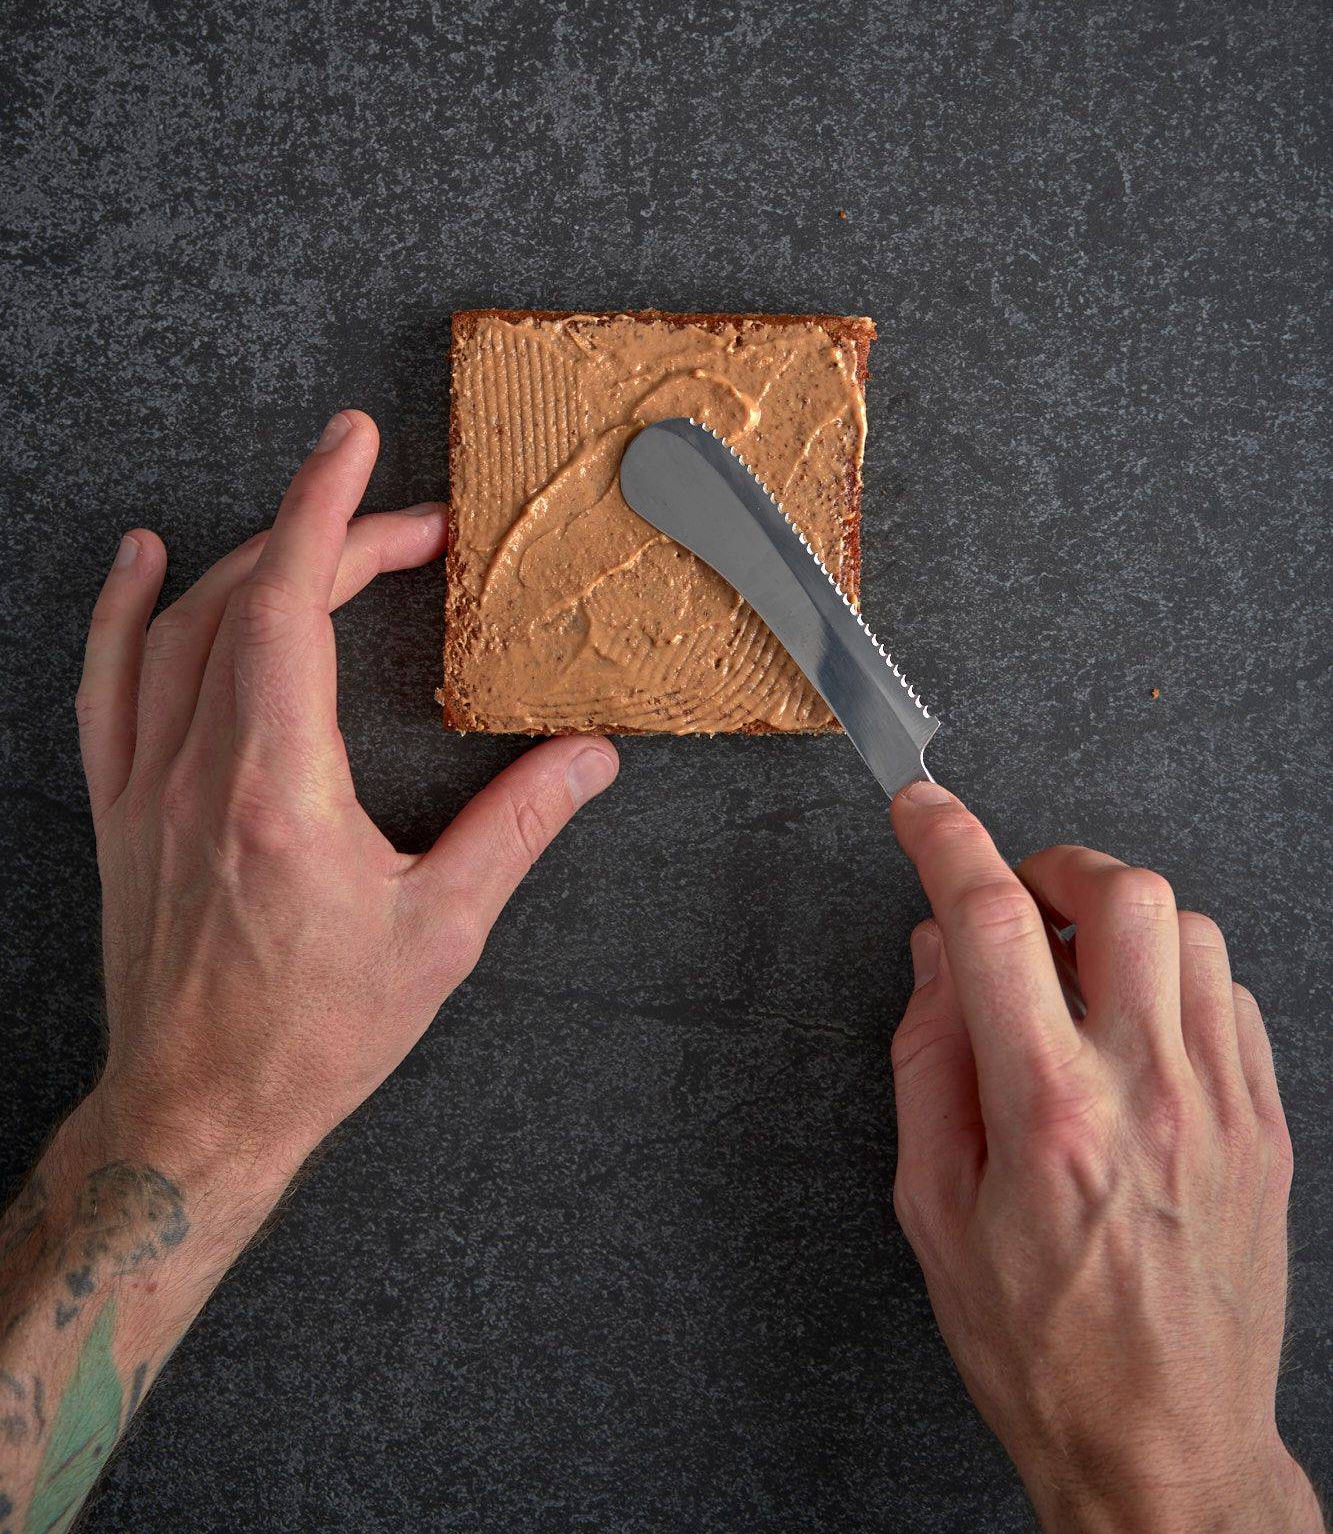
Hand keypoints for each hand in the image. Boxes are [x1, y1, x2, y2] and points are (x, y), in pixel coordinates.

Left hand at [73, 409, 617, 1218]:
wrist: (195, 1116)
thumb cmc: (312, 1038)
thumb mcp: (439, 935)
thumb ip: (516, 829)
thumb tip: (587, 760)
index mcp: (278, 791)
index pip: (286, 606)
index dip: (325, 510)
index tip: (354, 444)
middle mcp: (200, 771)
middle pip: (247, 600)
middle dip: (329, 534)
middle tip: (411, 528)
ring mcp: (147, 786)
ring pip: (178, 627)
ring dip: (252, 560)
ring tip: (324, 535)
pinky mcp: (121, 809)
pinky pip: (105, 684)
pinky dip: (120, 610)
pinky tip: (142, 559)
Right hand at [888, 781, 1319, 1533]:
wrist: (1165, 1446)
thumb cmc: (1038, 1348)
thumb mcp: (932, 1213)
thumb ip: (927, 1062)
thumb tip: (937, 951)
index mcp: (1048, 1114)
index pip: (993, 923)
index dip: (947, 840)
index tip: (922, 810)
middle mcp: (1148, 1091)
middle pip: (1121, 893)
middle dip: (1054, 865)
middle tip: (1018, 901)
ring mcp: (1222, 1104)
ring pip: (1189, 929)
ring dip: (1121, 922)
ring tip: (1079, 973)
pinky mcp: (1266, 1123)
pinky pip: (1233, 994)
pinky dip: (1178, 979)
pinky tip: (1138, 1028)